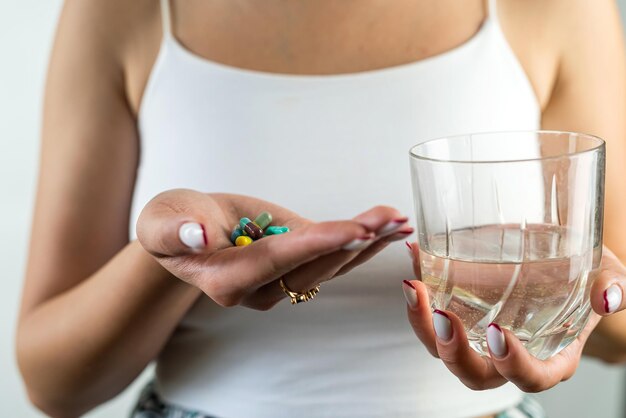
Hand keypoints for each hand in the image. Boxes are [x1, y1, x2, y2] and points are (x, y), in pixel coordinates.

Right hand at [137, 189, 411, 309]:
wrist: (189, 230)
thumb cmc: (172, 225)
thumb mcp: (161, 221)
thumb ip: (175, 229)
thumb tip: (199, 236)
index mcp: (228, 280)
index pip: (276, 262)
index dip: (314, 245)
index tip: (352, 230)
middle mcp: (261, 288)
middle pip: (313, 266)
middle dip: (352, 241)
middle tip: (388, 220)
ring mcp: (283, 280)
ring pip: (331, 264)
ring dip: (367, 241)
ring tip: (399, 220)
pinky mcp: (299, 262)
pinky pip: (334, 254)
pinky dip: (364, 240)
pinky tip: (391, 225)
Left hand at [403, 243, 625, 391]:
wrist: (553, 243)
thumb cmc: (583, 268)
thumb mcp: (605, 272)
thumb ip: (610, 284)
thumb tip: (607, 297)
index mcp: (548, 356)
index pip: (530, 378)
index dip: (512, 365)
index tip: (498, 333)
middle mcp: (507, 353)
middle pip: (474, 373)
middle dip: (454, 352)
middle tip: (445, 316)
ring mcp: (477, 334)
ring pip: (441, 348)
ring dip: (423, 324)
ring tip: (415, 289)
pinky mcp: (456, 308)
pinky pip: (429, 312)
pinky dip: (419, 291)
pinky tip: (414, 257)